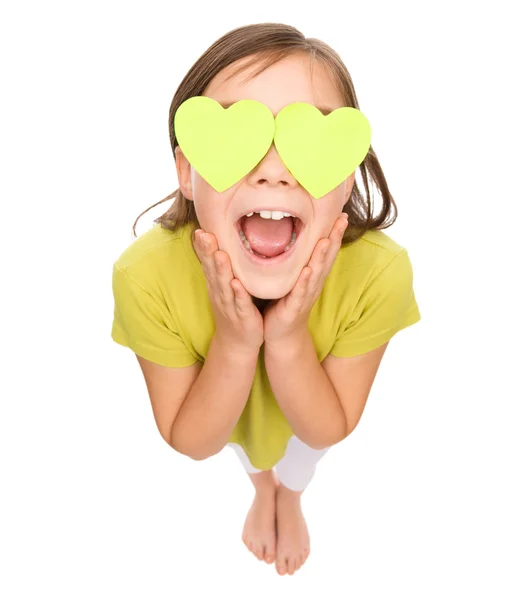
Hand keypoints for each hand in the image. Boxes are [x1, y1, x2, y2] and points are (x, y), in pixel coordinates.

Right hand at [193, 228, 263, 353]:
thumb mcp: (223, 287)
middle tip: (204, 235)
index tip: (198, 229)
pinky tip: (236, 284)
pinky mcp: (243, 316)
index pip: (207, 262)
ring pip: (225, 285)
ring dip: (221, 270)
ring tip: (220, 255)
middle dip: (208, 252)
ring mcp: (230, 305)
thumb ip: (220, 268)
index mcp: (216, 284)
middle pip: (212, 270)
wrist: (237, 342)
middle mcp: (219, 292)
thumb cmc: (232, 310)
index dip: (202, 247)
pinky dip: (238, 294)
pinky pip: (240, 303)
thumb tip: (216, 244)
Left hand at [263, 213, 348, 348]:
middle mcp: (313, 283)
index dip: (335, 233)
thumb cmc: (286, 302)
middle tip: (342, 219)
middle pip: (326, 258)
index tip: (342, 213)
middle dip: (334, 238)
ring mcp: (305, 295)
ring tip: (326, 239)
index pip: (326, 250)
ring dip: (321, 257)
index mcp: (313, 275)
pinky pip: (300, 292)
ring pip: (316, 273)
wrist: (282, 334)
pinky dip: (304, 281)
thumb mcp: (294, 278)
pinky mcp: (294, 307)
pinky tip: (307, 271)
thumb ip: (298, 260)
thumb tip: (295, 237)